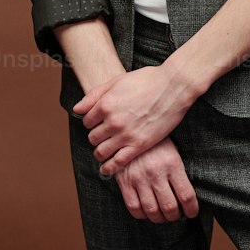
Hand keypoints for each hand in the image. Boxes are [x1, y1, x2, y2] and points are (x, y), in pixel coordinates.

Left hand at [74, 64, 189, 175]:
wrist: (173, 87)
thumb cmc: (146, 81)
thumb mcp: (117, 81)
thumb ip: (95, 95)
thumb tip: (76, 109)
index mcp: (106, 103)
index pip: (86, 121)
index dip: (90, 122)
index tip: (97, 122)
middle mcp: (113, 121)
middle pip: (92, 137)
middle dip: (95, 136)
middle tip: (102, 135)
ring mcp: (126, 134)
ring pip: (101, 151)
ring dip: (100, 151)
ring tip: (104, 150)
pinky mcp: (139, 145)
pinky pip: (118, 162)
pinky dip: (109, 167)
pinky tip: (106, 168)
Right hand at [115, 138, 199, 223]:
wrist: (128, 129)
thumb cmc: (155, 143)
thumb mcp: (172, 151)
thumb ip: (178, 173)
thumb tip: (186, 198)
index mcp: (172, 163)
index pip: (186, 196)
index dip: (192, 210)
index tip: (191, 212)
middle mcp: (156, 172)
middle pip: (170, 208)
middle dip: (175, 216)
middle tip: (175, 213)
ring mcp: (138, 178)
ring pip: (152, 211)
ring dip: (160, 218)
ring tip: (162, 214)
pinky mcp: (124, 182)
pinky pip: (134, 208)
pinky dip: (142, 214)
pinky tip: (146, 210)